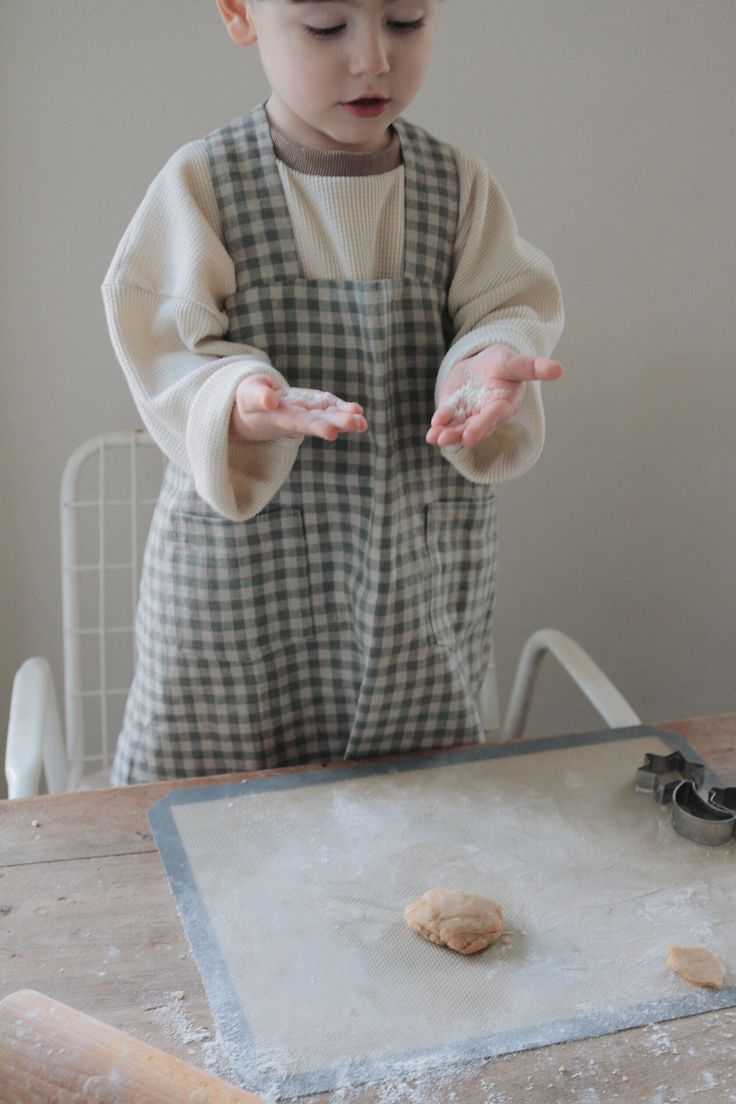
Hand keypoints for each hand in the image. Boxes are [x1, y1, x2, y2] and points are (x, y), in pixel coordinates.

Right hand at [231, 375, 366, 442]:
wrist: (250, 410)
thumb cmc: (248, 401)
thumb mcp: (249, 396)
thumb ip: (259, 398)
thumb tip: (271, 401)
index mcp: (280, 418)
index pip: (299, 423)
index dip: (315, 427)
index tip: (331, 432)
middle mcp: (296, 419)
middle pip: (318, 422)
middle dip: (338, 423)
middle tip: (358, 424)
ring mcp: (305, 413)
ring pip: (326, 417)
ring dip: (345, 419)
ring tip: (362, 421)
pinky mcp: (310, 406)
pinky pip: (328, 409)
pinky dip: (342, 410)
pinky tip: (358, 411)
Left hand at [426, 345, 562, 448]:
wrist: (485, 362)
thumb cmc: (504, 362)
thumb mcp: (517, 361)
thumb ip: (534, 367)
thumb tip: (559, 369)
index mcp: (503, 405)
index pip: (492, 418)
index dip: (481, 426)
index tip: (469, 436)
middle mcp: (485, 415)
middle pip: (472, 427)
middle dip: (459, 434)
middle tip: (445, 440)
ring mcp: (468, 414)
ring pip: (457, 427)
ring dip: (446, 434)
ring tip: (434, 438)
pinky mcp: (454, 410)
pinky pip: (446, 420)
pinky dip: (439, 424)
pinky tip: (432, 427)